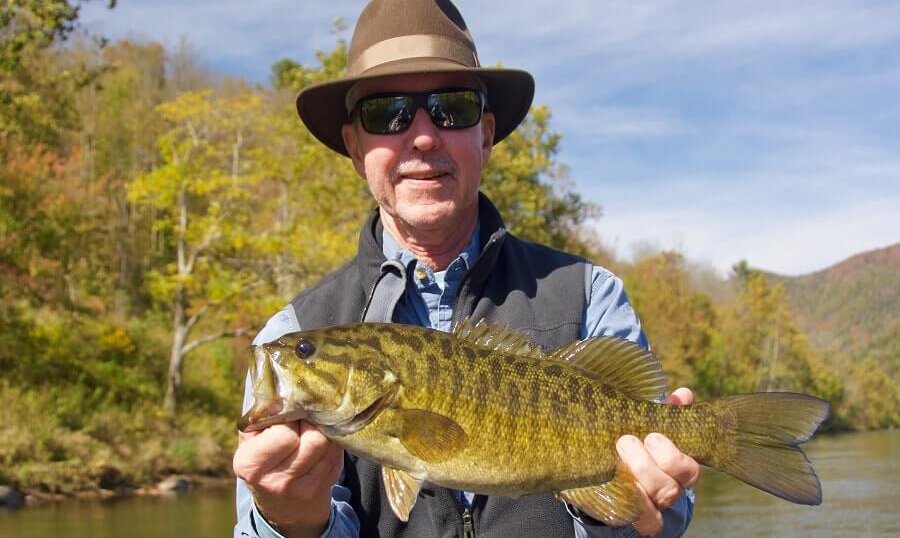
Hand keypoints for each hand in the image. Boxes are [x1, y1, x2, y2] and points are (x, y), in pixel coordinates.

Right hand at [233, 421, 343, 537]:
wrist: (281, 505)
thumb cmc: (263, 457)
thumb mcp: (251, 437)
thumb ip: (262, 412)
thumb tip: (284, 384)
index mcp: (250, 464)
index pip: (284, 434)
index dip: (290, 417)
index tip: (288, 412)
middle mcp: (276, 481)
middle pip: (314, 438)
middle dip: (312, 421)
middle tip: (305, 417)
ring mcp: (303, 488)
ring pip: (329, 442)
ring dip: (325, 428)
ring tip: (314, 425)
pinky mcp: (324, 487)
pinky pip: (337, 452)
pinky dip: (333, 440)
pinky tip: (322, 440)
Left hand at [616, 387, 700, 536]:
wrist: (608, 470)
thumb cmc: (634, 440)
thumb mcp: (646, 424)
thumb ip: (665, 412)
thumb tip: (685, 394)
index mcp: (677, 469)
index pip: (689, 470)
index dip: (673, 456)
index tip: (652, 436)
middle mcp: (668, 491)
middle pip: (668, 488)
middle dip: (647, 466)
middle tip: (625, 442)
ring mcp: (651, 508)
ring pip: (652, 507)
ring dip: (633, 483)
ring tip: (616, 459)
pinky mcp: (632, 518)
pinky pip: (640, 522)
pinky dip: (629, 506)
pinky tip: (614, 486)